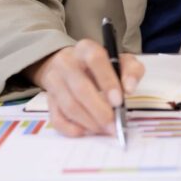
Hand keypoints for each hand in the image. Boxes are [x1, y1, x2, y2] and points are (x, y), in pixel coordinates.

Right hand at [26, 39, 144, 137]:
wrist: (71, 65)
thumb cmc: (101, 66)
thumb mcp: (121, 61)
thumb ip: (131, 71)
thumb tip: (129, 88)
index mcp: (86, 48)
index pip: (95, 60)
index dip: (107, 81)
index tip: (118, 101)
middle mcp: (66, 62)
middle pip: (80, 88)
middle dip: (99, 110)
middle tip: (113, 125)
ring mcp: (54, 81)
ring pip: (69, 105)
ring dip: (89, 122)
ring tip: (105, 129)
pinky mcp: (49, 99)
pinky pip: (57, 118)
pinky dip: (72, 129)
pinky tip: (87, 131)